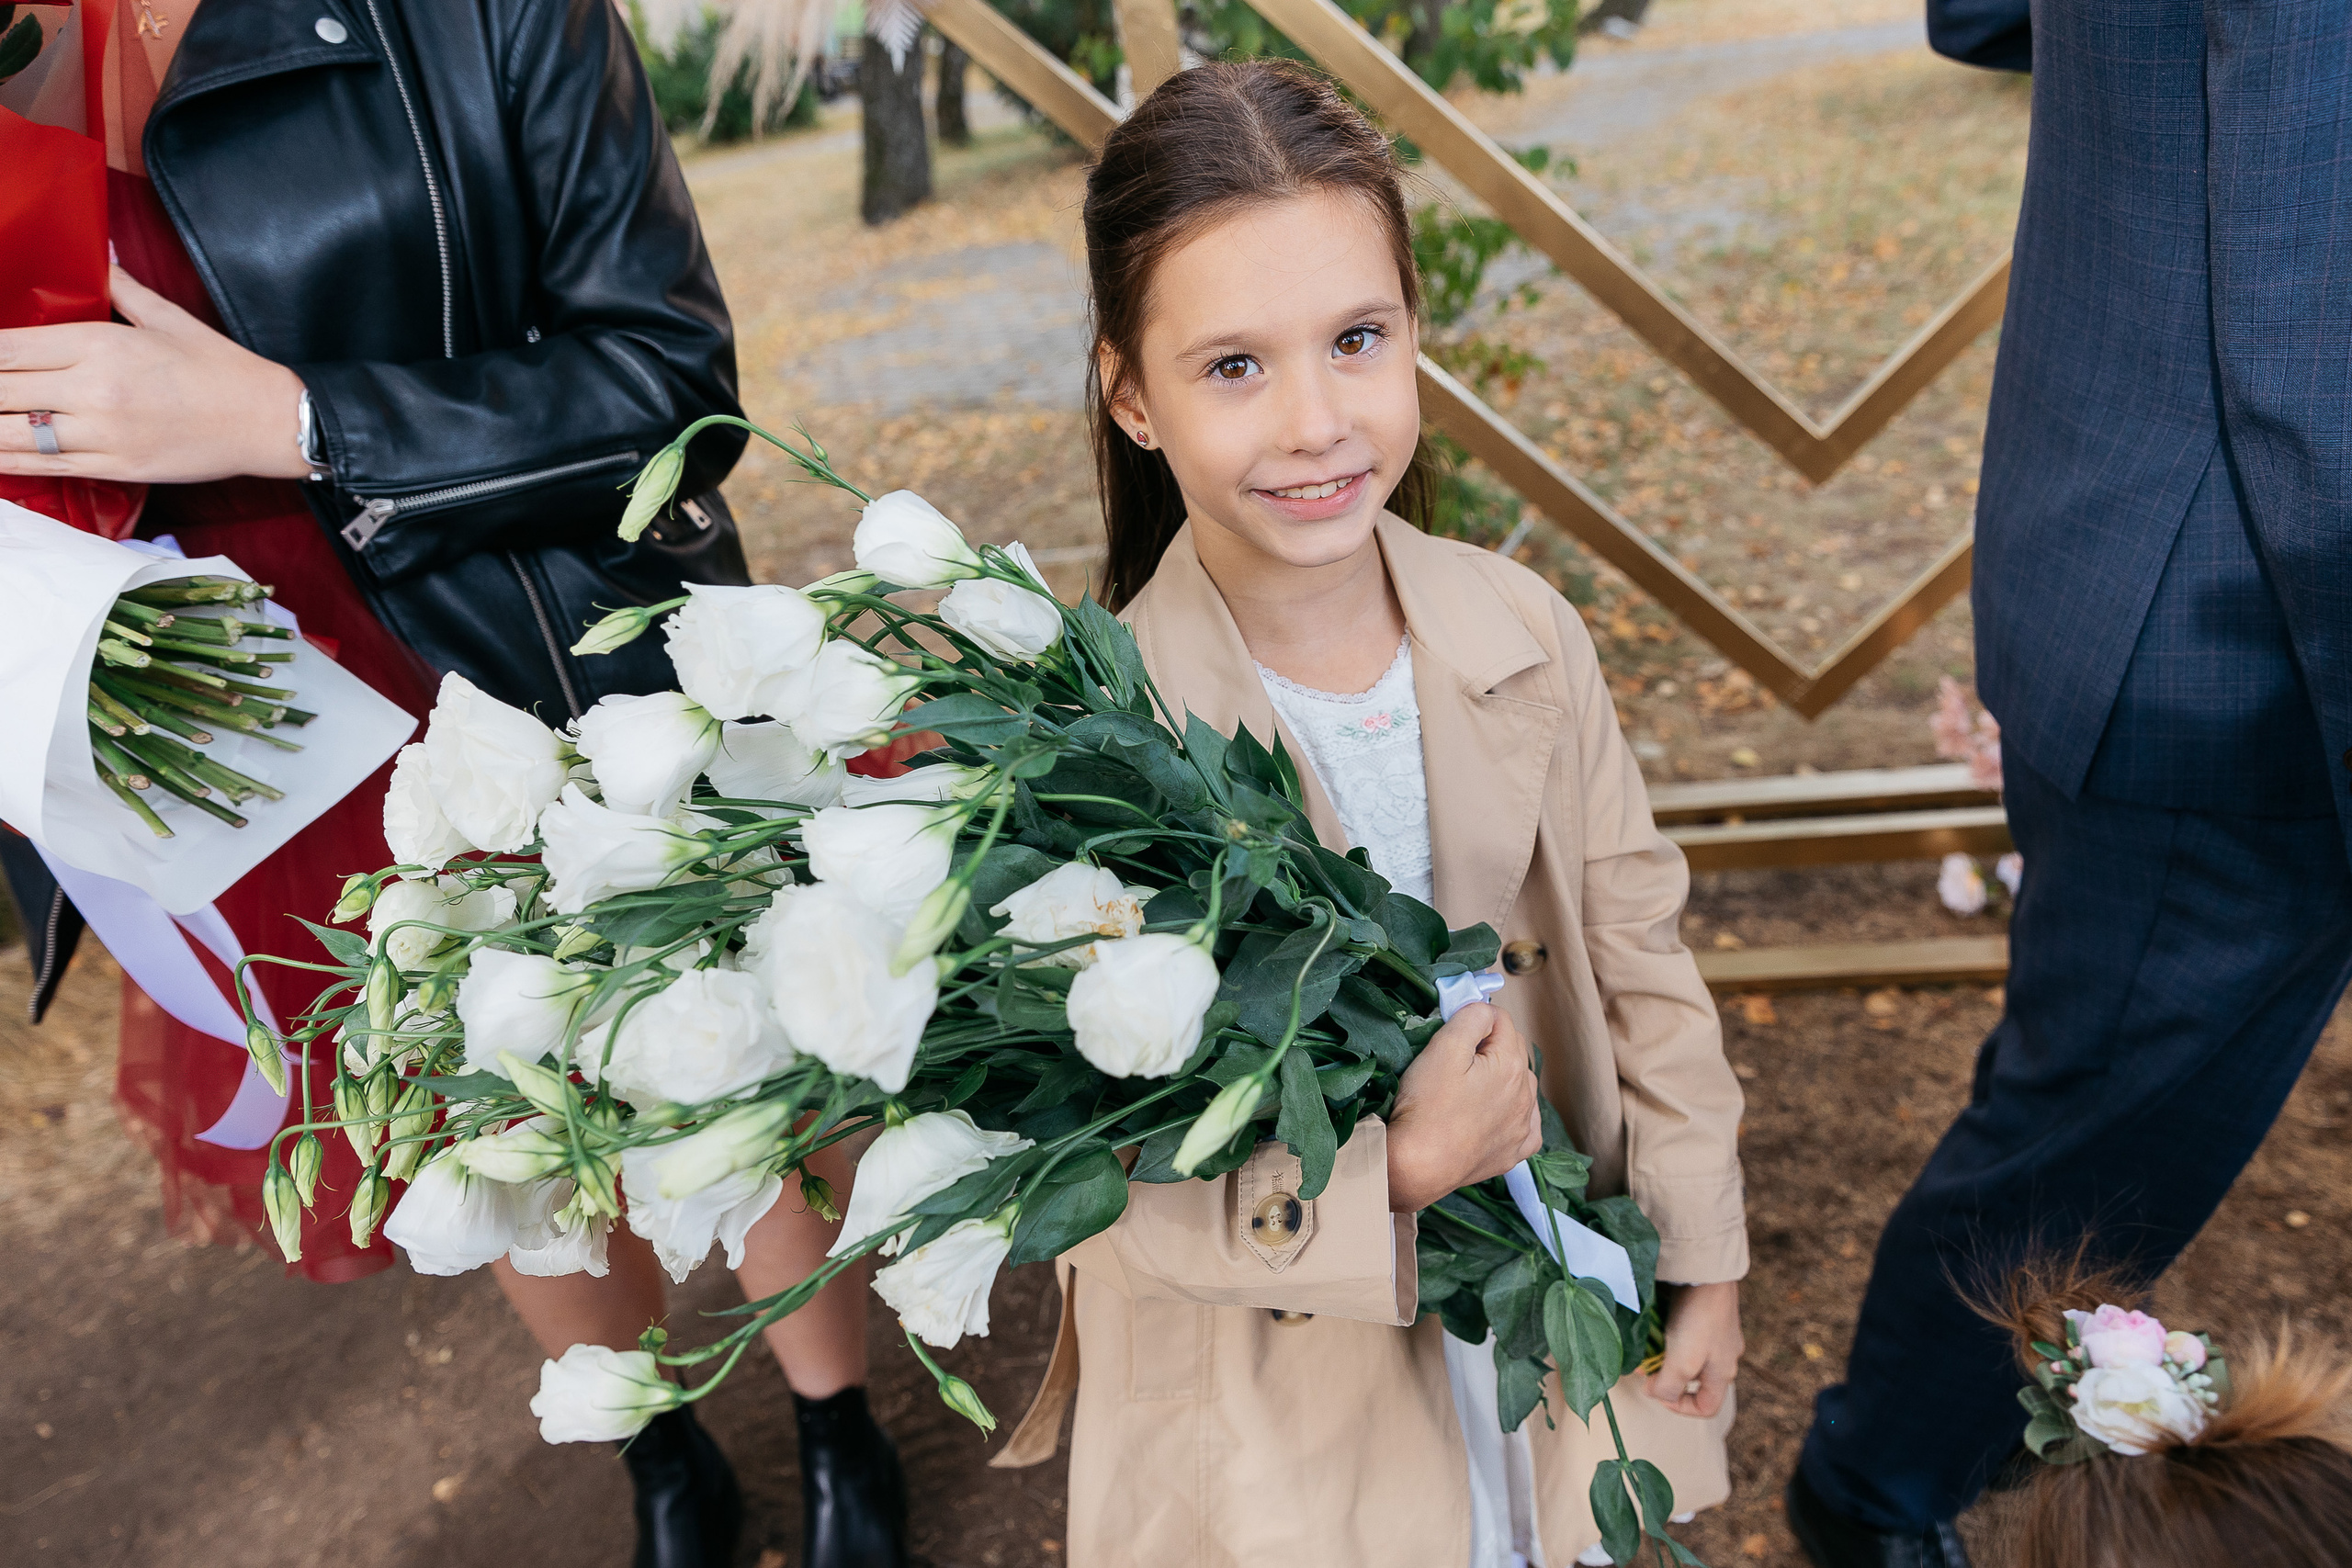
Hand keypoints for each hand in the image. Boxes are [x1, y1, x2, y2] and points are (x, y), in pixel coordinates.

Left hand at [0, 266, 310, 483]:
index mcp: (102, 345)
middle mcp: (94, 391)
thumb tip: (98, 256)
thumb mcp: (170, 318)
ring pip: (11, 433)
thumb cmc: (223, 368)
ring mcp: (103, 435)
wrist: (269, 422)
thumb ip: (121, 287)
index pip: (7, 347)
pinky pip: (45, 468)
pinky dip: (5, 462)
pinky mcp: (116, 468)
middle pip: (0, 390)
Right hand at [1384, 1002, 1542, 1212]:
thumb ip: (1470, 1018)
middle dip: (1488, 1047)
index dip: (1474, 1018)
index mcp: (1512, 1065)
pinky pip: (1523, 1123)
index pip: (1501, 1020)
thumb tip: (1484, 1010)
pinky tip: (1489, 1114)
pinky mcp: (1514, 1153)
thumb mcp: (1443, 1048)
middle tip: (1453, 1059)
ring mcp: (1522, 1127)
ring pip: (1518, 1086)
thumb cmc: (1427, 1106)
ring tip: (1465, 1089)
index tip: (1450, 1030)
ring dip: (1500, 1079)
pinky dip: (1511, 1113)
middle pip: (1512, 1052)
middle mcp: (1526, 1095)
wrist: (1417, 1166)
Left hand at [1647, 1280, 1741, 1417]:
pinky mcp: (1702, 1311)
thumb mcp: (1683, 1361)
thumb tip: (1653, 1392)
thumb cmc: (1698, 1319)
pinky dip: (1664, 1334)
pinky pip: (1682, 1332)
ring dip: (1661, 1355)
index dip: (1681, 1408)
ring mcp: (1713, 1331)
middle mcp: (1722, 1353)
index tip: (1658, 1392)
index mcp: (1724, 1371)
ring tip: (1642, 1346)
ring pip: (1684, 1355)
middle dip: (1665, 1376)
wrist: (1705, 1271)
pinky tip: (1650, 1326)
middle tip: (1643, 1366)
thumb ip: (1669, 1386)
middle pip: (1692, 1379)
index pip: (1707, 1407)